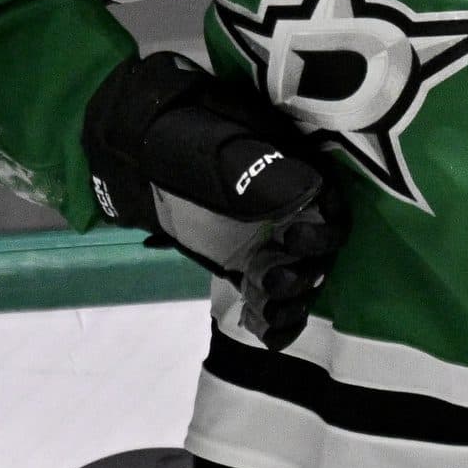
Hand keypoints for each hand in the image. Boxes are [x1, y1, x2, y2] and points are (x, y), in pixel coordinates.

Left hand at [84, 52, 347, 347]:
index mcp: (293, 172)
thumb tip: (294, 193)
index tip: (292, 237)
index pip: (329, 207)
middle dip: (302, 271)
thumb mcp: (209, 141)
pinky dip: (276, 323)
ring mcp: (271, 241)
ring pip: (301, 280)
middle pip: (320, 252)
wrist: (138, 150)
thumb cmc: (176, 136)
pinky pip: (275, 302)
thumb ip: (246, 167)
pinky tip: (263, 331)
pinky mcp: (249, 268)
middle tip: (268, 277)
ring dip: (291, 301)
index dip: (322, 230)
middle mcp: (291, 209)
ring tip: (263, 305)